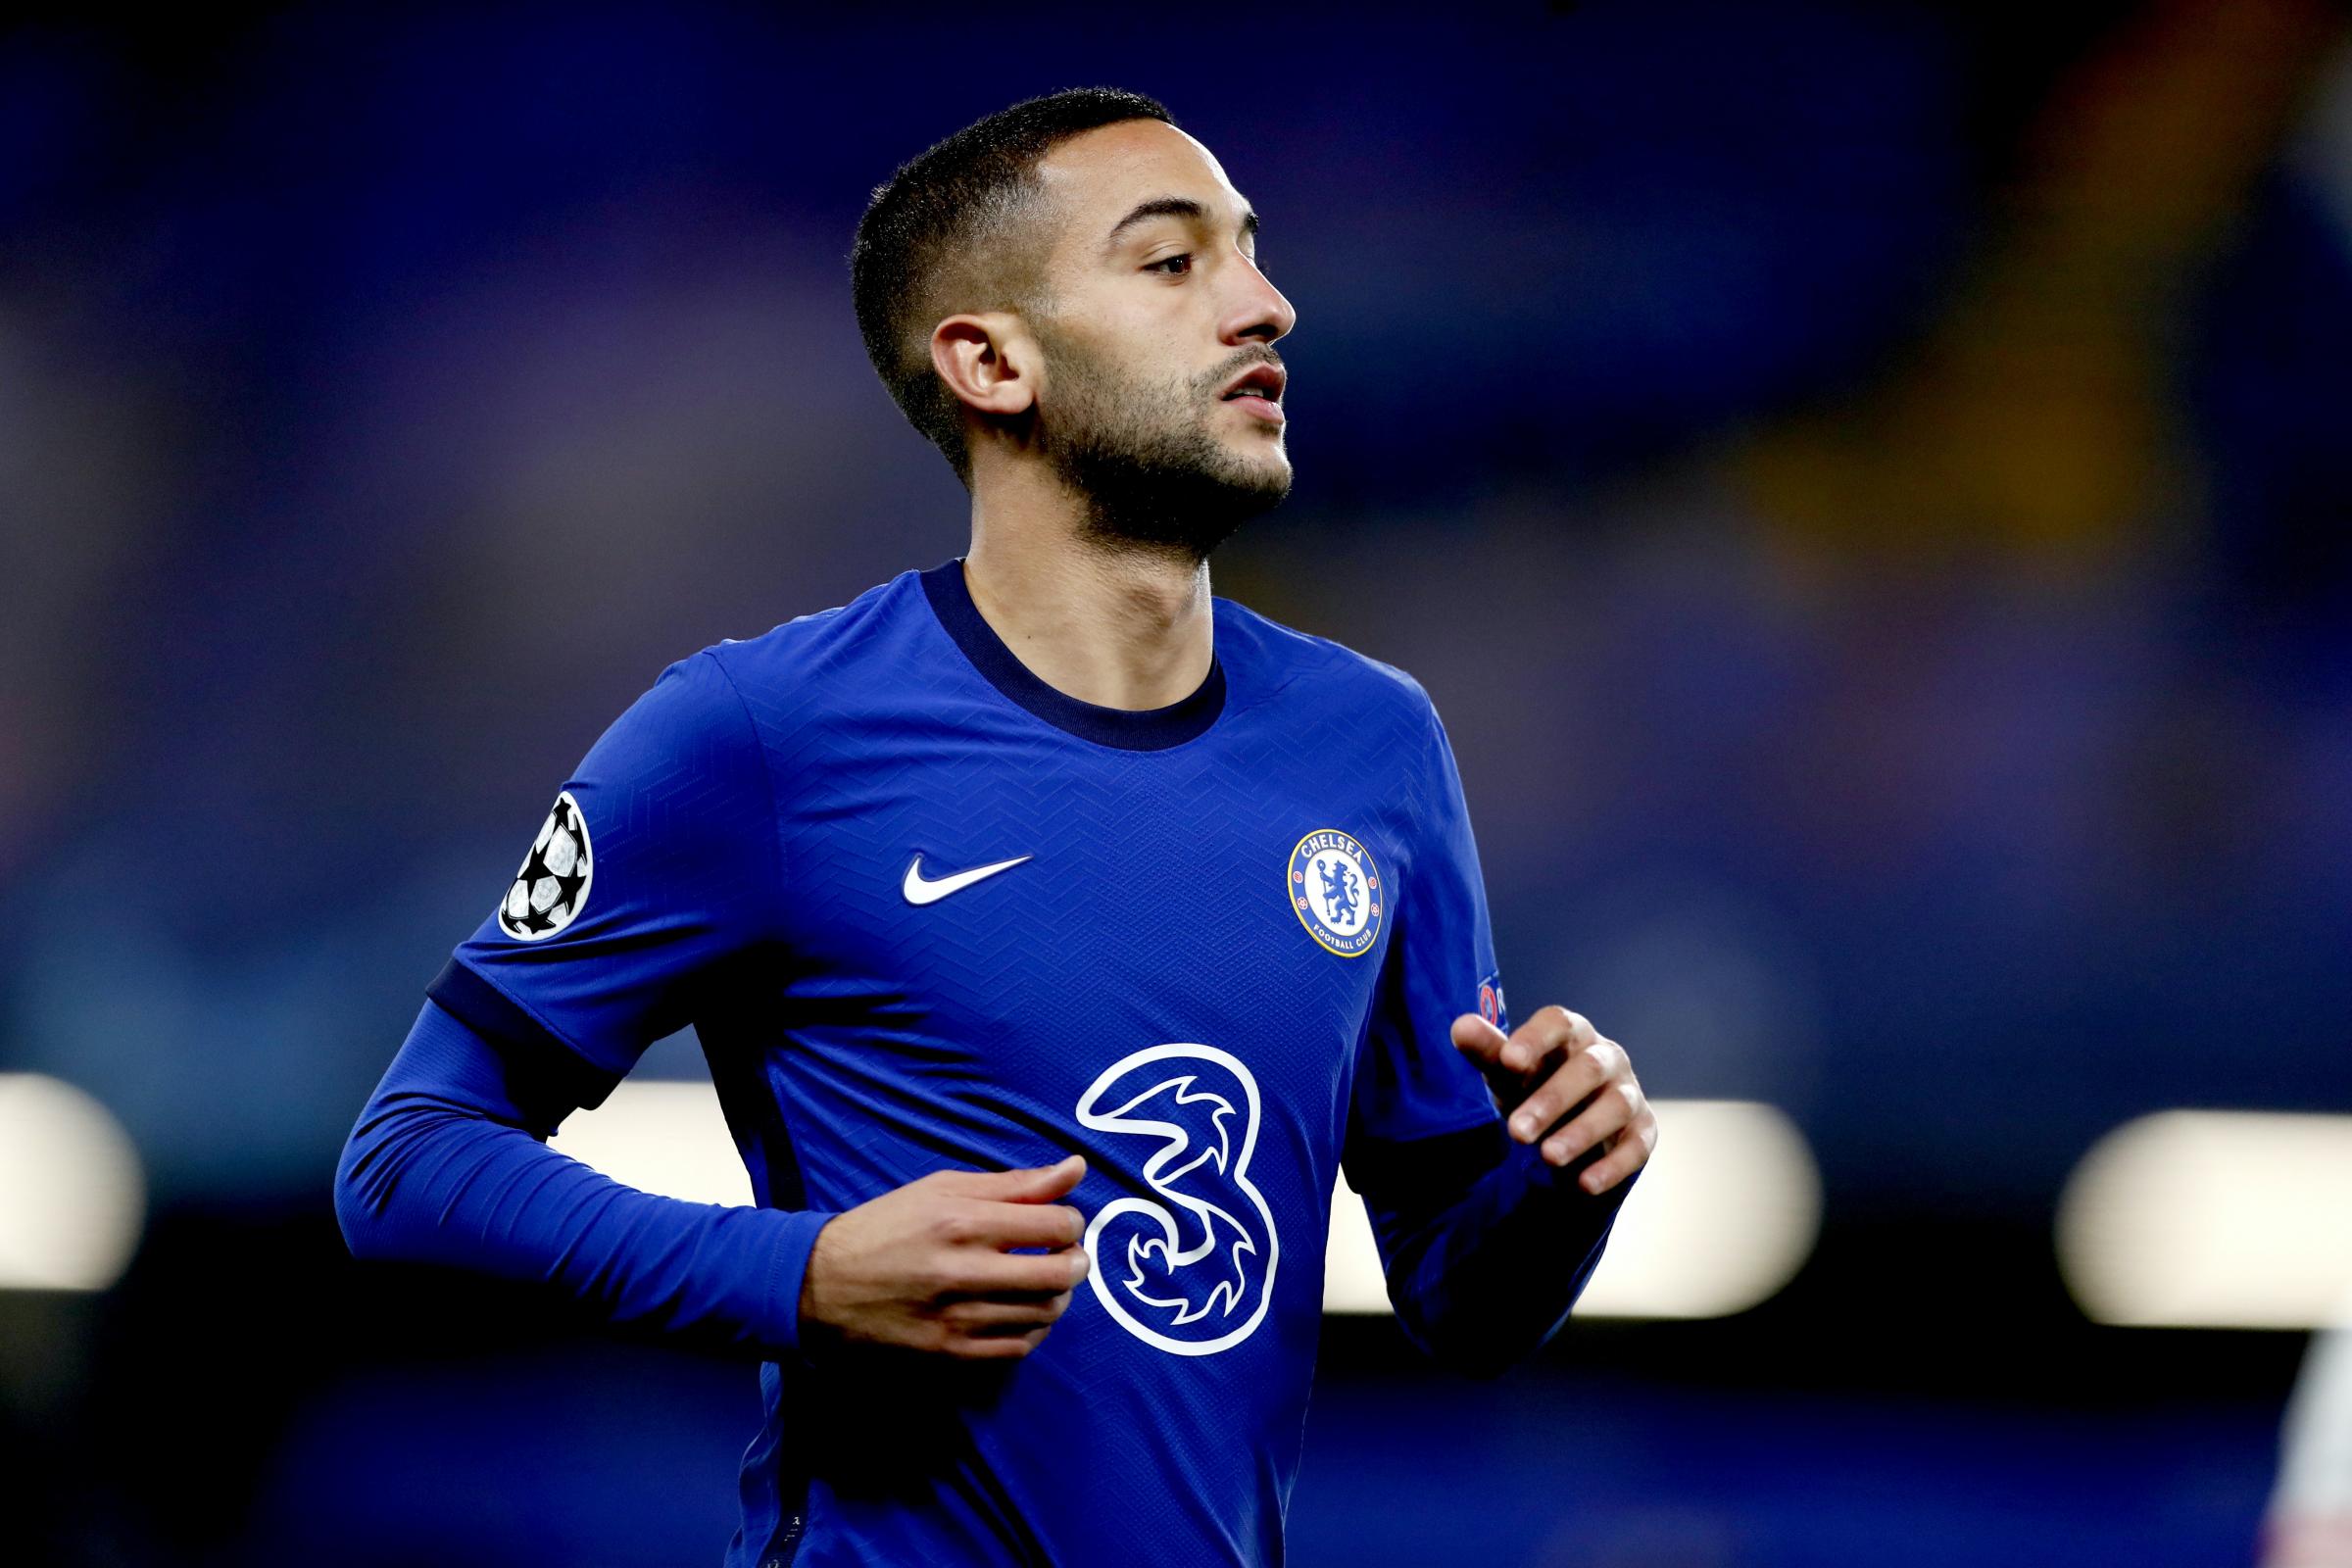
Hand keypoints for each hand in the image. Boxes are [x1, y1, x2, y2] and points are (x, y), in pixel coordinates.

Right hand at [799, 1154, 1090, 1361]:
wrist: (821, 1285)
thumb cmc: (886, 1226)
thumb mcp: (942, 1189)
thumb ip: (1014, 1183)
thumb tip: (1076, 1168)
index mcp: (962, 1221)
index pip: (1055, 1225)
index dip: (1072, 1223)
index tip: (1061, 1223)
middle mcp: (963, 1270)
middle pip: (1060, 1274)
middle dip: (1077, 1262)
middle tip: (1068, 1255)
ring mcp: (957, 1318)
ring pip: (1044, 1313)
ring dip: (1057, 1296)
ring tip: (1043, 1281)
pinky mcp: (949, 1354)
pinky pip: (1018, 1347)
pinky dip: (1034, 1329)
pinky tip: (1022, 1312)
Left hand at [1450, 1005, 1655, 1194]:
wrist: (1567, 1121)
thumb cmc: (1533, 1083)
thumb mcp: (1507, 1070)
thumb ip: (1487, 1050)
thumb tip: (1461, 1026)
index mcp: (1570, 1033)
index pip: (1557, 1023)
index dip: (1535, 1039)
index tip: (1509, 1061)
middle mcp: (1605, 1057)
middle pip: (1587, 1069)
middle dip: (1552, 1100)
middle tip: (1517, 1132)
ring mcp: (1627, 1092)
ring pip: (1615, 1106)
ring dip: (1582, 1133)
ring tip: (1548, 1157)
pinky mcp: (1643, 1129)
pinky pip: (1637, 1146)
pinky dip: (1613, 1166)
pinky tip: (1584, 1185)